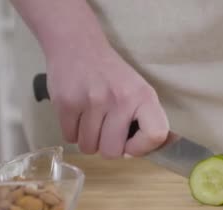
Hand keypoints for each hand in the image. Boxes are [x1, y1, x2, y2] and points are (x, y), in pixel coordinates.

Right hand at [10, 0, 168, 157]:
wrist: (77, 45)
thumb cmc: (111, 75)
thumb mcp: (138, 90)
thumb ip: (146, 120)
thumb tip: (154, 149)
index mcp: (144, 96)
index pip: (155, 135)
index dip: (141, 148)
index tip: (130, 144)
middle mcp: (121, 98)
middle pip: (112, 152)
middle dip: (106, 147)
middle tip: (104, 129)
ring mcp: (92, 100)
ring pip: (88, 147)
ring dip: (87, 139)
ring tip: (90, 119)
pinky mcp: (67, 103)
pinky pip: (69, 137)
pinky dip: (72, 131)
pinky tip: (77, 114)